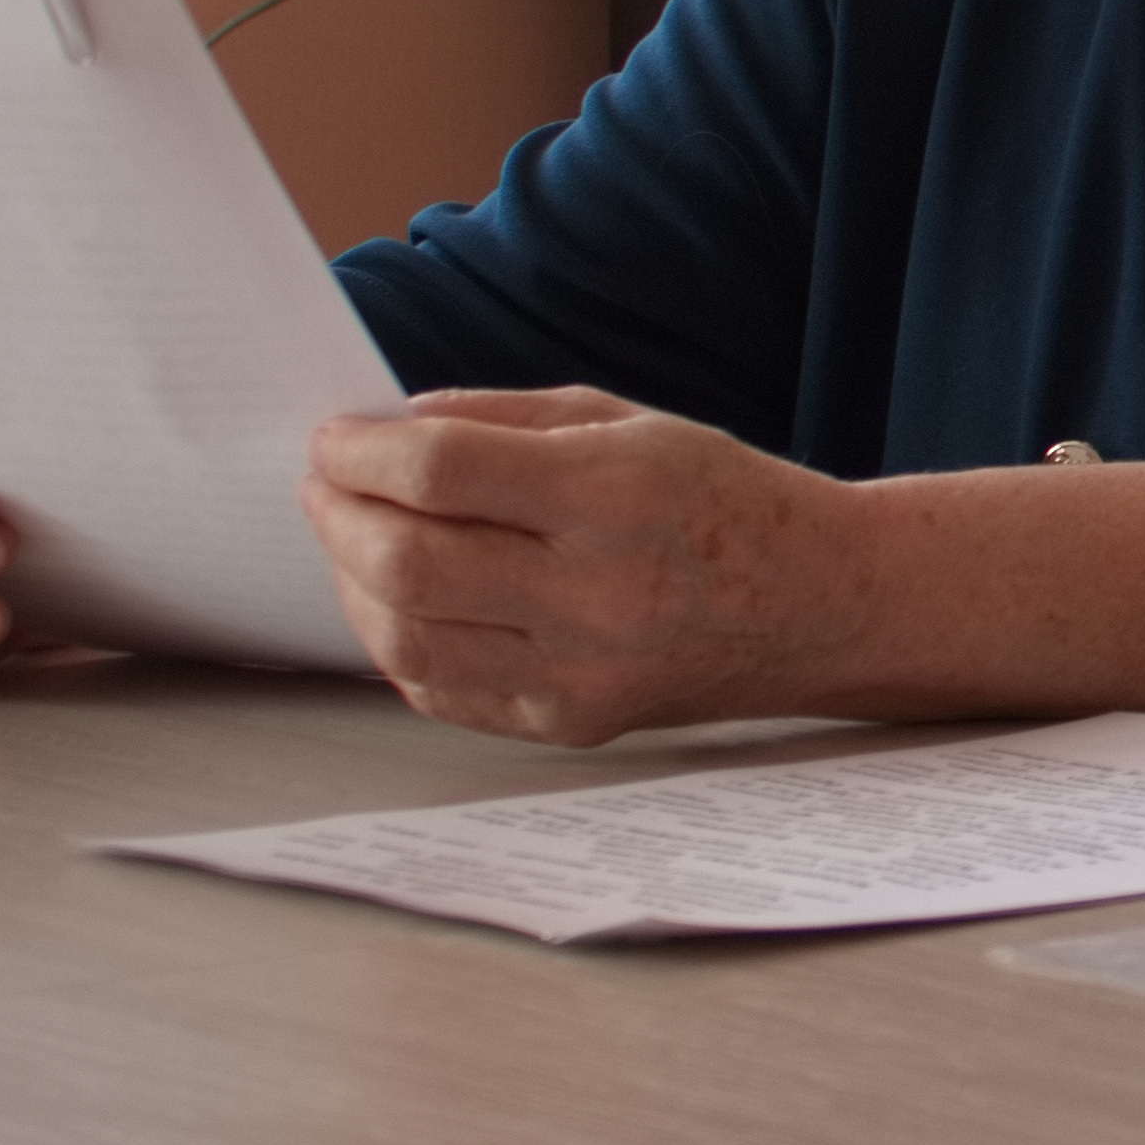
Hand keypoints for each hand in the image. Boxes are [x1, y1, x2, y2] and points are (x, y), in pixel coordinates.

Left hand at [303, 389, 871, 747]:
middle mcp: (599, 592)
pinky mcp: (570, 724)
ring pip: (405, 638)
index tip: (333, 437)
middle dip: (339, 514)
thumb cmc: (720, 499)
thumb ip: (500, 419)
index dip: (361, 450)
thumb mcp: (626, 421)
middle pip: (407, 561)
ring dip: (353, 582)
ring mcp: (582, 672)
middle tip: (327, 486)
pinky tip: (405, 601)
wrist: (817, 603)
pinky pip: (440, 691)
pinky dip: (397, 643)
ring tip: (356, 541)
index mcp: (617, 494)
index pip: (442, 471)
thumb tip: (384, 431)